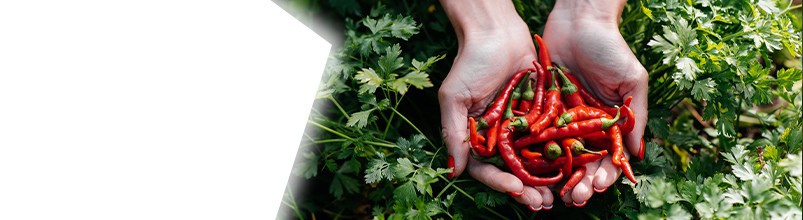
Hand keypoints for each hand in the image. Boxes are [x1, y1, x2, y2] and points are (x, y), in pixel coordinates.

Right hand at [438, 0, 553, 209]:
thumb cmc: (470, 62)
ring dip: (545, 180)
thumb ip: (453, 133)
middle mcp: (499, 137)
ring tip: (558, 195)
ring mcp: (520, 128)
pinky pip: (551, 139)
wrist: (497, 31)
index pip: (486, 168)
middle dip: (527, 189)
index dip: (500, 182)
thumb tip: (453, 171)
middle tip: (543, 203)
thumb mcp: (454, 97)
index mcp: (476, 137)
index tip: (515, 189)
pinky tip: (572, 168)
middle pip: (512, 171)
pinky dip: (560, 155)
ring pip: (534, 161)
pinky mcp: (541, 115)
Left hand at [542, 0, 647, 205]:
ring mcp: (561, 119)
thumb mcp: (631, 81)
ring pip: (559, 156)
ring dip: (558, 178)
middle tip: (576, 198)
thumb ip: (635, 116)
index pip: (608, 157)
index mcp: (608, 123)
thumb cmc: (610, 48)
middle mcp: (584, 125)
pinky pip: (536, 136)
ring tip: (555, 194)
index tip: (601, 185)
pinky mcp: (540, 108)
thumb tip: (636, 152)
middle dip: (581, 183)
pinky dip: (535, 155)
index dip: (606, 174)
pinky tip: (532, 171)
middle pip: (583, 163)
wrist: (578, 20)